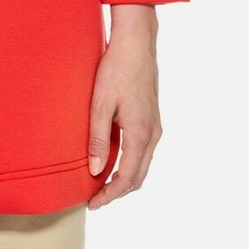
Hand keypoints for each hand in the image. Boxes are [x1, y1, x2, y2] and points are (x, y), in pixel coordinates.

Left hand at [87, 4, 161, 208]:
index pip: (127, 178)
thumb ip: (99, 139)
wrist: (136, 44)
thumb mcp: (100, 104)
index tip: (93, 204)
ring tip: (100, 183)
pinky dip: (130, 163)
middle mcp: (153, 134)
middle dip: (117, 191)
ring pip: (142, 164)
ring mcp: (155, 126)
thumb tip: (96, 171)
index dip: (110, 195)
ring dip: (124, 178)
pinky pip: (143, 151)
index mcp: (140, 134)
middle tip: (95, 199)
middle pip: (138, 176)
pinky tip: (112, 159)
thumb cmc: (115, 70)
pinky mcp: (152, 118)